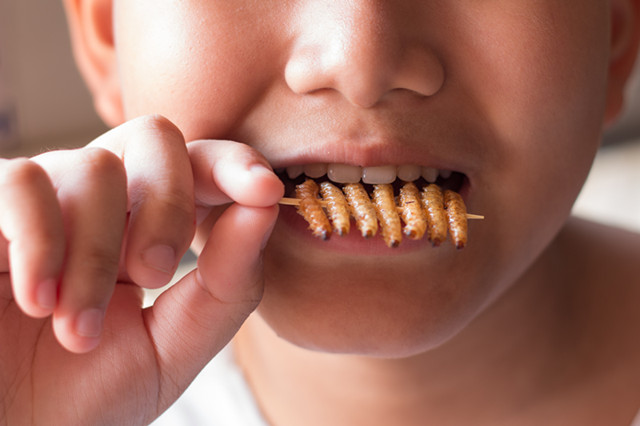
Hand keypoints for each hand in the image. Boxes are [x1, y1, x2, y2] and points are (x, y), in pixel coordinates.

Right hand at [0, 115, 282, 423]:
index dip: (235, 164)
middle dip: (169, 205)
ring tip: (78, 329)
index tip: (265, 190)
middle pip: (156, 137)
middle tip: (154, 276)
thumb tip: (264, 207)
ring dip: (98, 257)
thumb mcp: (173, 347)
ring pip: (96, 167)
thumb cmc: (82, 394)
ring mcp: (44, 199)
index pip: (200, 164)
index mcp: (150, 227)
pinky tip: (39, 301)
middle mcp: (101, 202)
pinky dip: (43, 242)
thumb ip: (226, 283)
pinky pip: (22, 182)